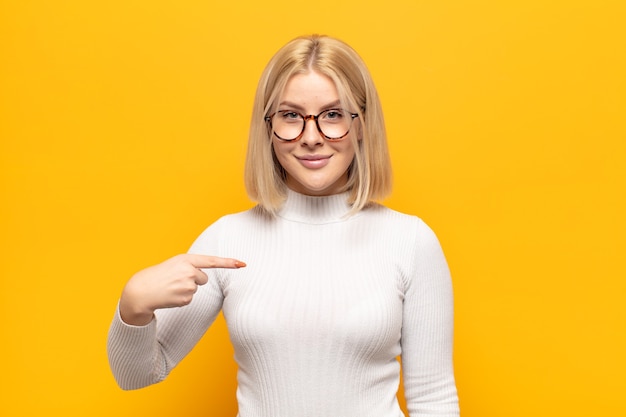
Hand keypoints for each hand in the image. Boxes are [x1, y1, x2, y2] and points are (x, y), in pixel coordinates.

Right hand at [119, 254, 245, 324]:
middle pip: (204, 278)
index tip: (243, 264)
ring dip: (186, 290)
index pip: (211, 260)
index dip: (228, 262)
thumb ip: (190, 266)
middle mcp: (189, 271)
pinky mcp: (186, 298)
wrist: (141, 291)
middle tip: (176, 281)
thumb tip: (203, 276)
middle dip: (193, 280)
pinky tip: (170, 296)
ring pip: (196, 289)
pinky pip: (191, 299)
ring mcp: (188, 285)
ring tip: (171, 288)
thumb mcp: (174, 264)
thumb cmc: (158, 276)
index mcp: (186, 259)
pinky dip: (182, 298)